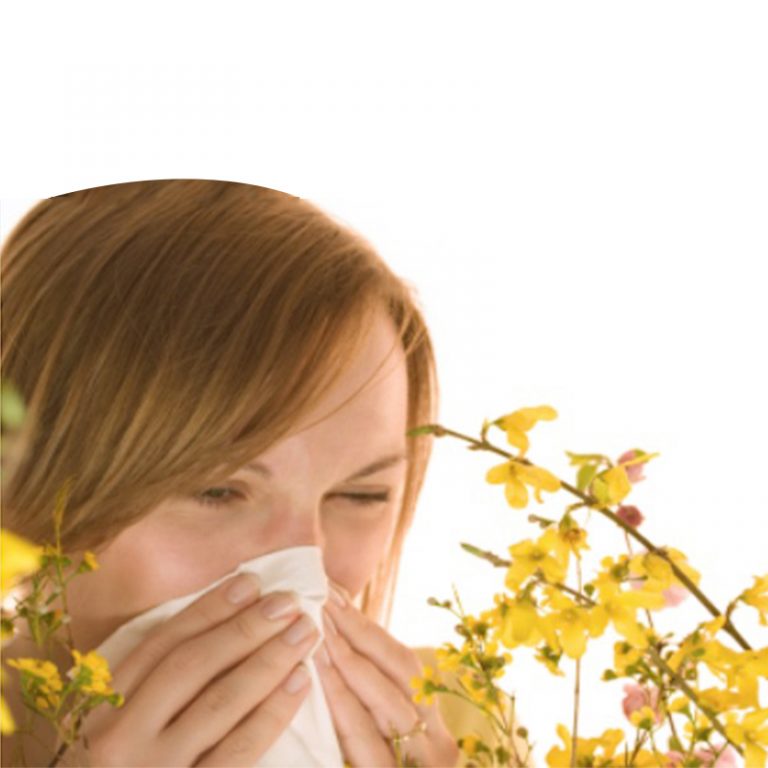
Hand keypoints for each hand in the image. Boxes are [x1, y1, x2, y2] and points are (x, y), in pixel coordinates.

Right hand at [63, 574, 319, 766]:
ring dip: (269, 659)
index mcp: (98, 710)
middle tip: (288, 602)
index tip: (250, 583)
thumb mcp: (116, 730)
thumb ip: (149, 687)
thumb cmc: (127, 767)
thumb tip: (224, 623)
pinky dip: (274, 710)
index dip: (207, 609)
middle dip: (245, 627)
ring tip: (304, 631)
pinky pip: (240, 748)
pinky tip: (300, 680)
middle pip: (191, 665)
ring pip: (220, 701)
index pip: (159, 645)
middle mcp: (118, 739)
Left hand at [314, 583, 459, 767]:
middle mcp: (437, 743)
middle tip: (323, 596)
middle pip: (401, 671)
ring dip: (348, 657)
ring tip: (318, 625)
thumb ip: (368, 707)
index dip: (367, 626)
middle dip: (358, 629)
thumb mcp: (384, 746)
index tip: (334, 593)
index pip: (404, 662)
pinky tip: (318, 673)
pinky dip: (340, 701)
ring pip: (386, 698)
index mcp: (434, 728)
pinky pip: (364, 737)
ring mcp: (422, 763)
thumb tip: (335, 646)